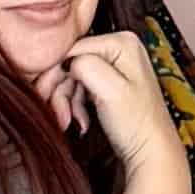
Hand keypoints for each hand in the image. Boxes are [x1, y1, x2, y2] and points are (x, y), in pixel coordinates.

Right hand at [54, 30, 190, 193]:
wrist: (150, 152)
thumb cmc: (137, 123)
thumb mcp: (109, 89)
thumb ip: (85, 65)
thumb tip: (66, 60)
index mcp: (122, 42)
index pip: (70, 48)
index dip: (54, 73)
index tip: (44, 95)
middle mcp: (119, 47)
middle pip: (70, 64)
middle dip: (61, 92)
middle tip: (59, 115)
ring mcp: (114, 65)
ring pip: (72, 79)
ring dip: (67, 103)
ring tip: (72, 122)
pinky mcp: (109, 82)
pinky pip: (80, 89)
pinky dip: (76, 107)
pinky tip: (81, 122)